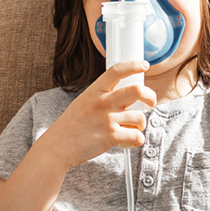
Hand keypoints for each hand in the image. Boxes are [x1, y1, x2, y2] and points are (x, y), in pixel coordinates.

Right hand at [38, 61, 156, 167]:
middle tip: (150, 102)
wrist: (59, 146)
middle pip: (137, 91)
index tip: (144, 64)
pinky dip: (138, 139)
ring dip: (141, 124)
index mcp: (95, 91)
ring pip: (140, 117)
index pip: (117, 71)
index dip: (133, 65)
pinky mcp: (112, 136)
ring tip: (133, 128)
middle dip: (150, 96)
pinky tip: (131, 140)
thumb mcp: (83, 102)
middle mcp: (103, 103)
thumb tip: (123, 94)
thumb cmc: (72, 125)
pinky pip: (137, 136)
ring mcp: (108, 119)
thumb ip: (102, 97)